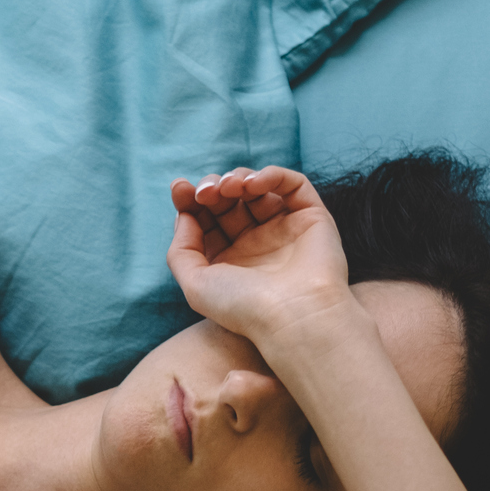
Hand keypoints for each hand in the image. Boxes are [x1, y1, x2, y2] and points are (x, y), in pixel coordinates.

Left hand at [167, 166, 351, 344]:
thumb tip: (184, 215)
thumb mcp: (195, 284)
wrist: (293, 315)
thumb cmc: (242, 307)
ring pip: (258, 189)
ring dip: (238, 179)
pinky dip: (272, 175)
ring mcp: (283, 229)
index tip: (178, 188)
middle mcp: (255, 244)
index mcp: (228, 260)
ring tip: (229, 187)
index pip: (207, 221)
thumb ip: (181, 250)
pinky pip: (292, 184)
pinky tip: (254, 183)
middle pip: (229, 202)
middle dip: (213, 188)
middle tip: (205, 191)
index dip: (190, 201)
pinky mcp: (311, 217)